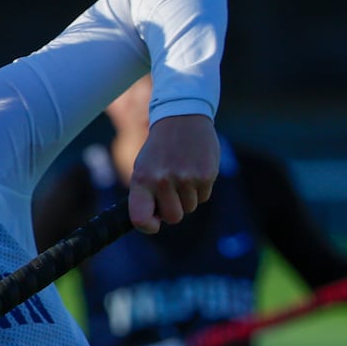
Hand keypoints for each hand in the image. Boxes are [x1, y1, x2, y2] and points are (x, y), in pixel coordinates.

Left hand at [128, 114, 218, 232]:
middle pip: (173, 217)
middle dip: (173, 209)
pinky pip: (204, 197)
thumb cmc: (159, 150)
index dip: (148, 227)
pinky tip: (194, 170)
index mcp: (142, 180)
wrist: (182, 118)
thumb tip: (152, 222)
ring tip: (182, 174)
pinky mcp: (206, 175)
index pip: (140, 218)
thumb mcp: (143, 169)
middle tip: (171, 190)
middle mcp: (163, 180)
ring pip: (190, 208)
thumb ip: (145, 195)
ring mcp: (186, 178)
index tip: (154, 223)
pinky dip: (200, 189)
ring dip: (187, 197)